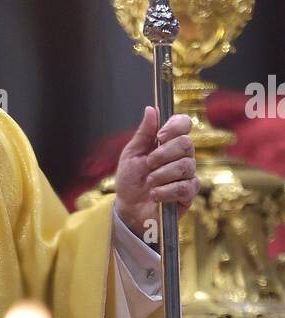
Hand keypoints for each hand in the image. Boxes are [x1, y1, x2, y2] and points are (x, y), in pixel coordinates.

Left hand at [114, 106, 199, 238]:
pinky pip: (185, 187)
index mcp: (169, 143)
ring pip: (186, 166)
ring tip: (149, 183)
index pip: (184, 124)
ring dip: (161, 175)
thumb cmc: (130, 180)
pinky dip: (166, 191)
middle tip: (149, 164)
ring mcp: (188, 174)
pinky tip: (156, 195)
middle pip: (187, 143)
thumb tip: (152, 109)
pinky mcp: (189, 194)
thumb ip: (144, 133)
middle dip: (163, 154)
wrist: (128, 208)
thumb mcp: (132, 154)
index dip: (175, 127)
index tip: (160, 136)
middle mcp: (182, 156)